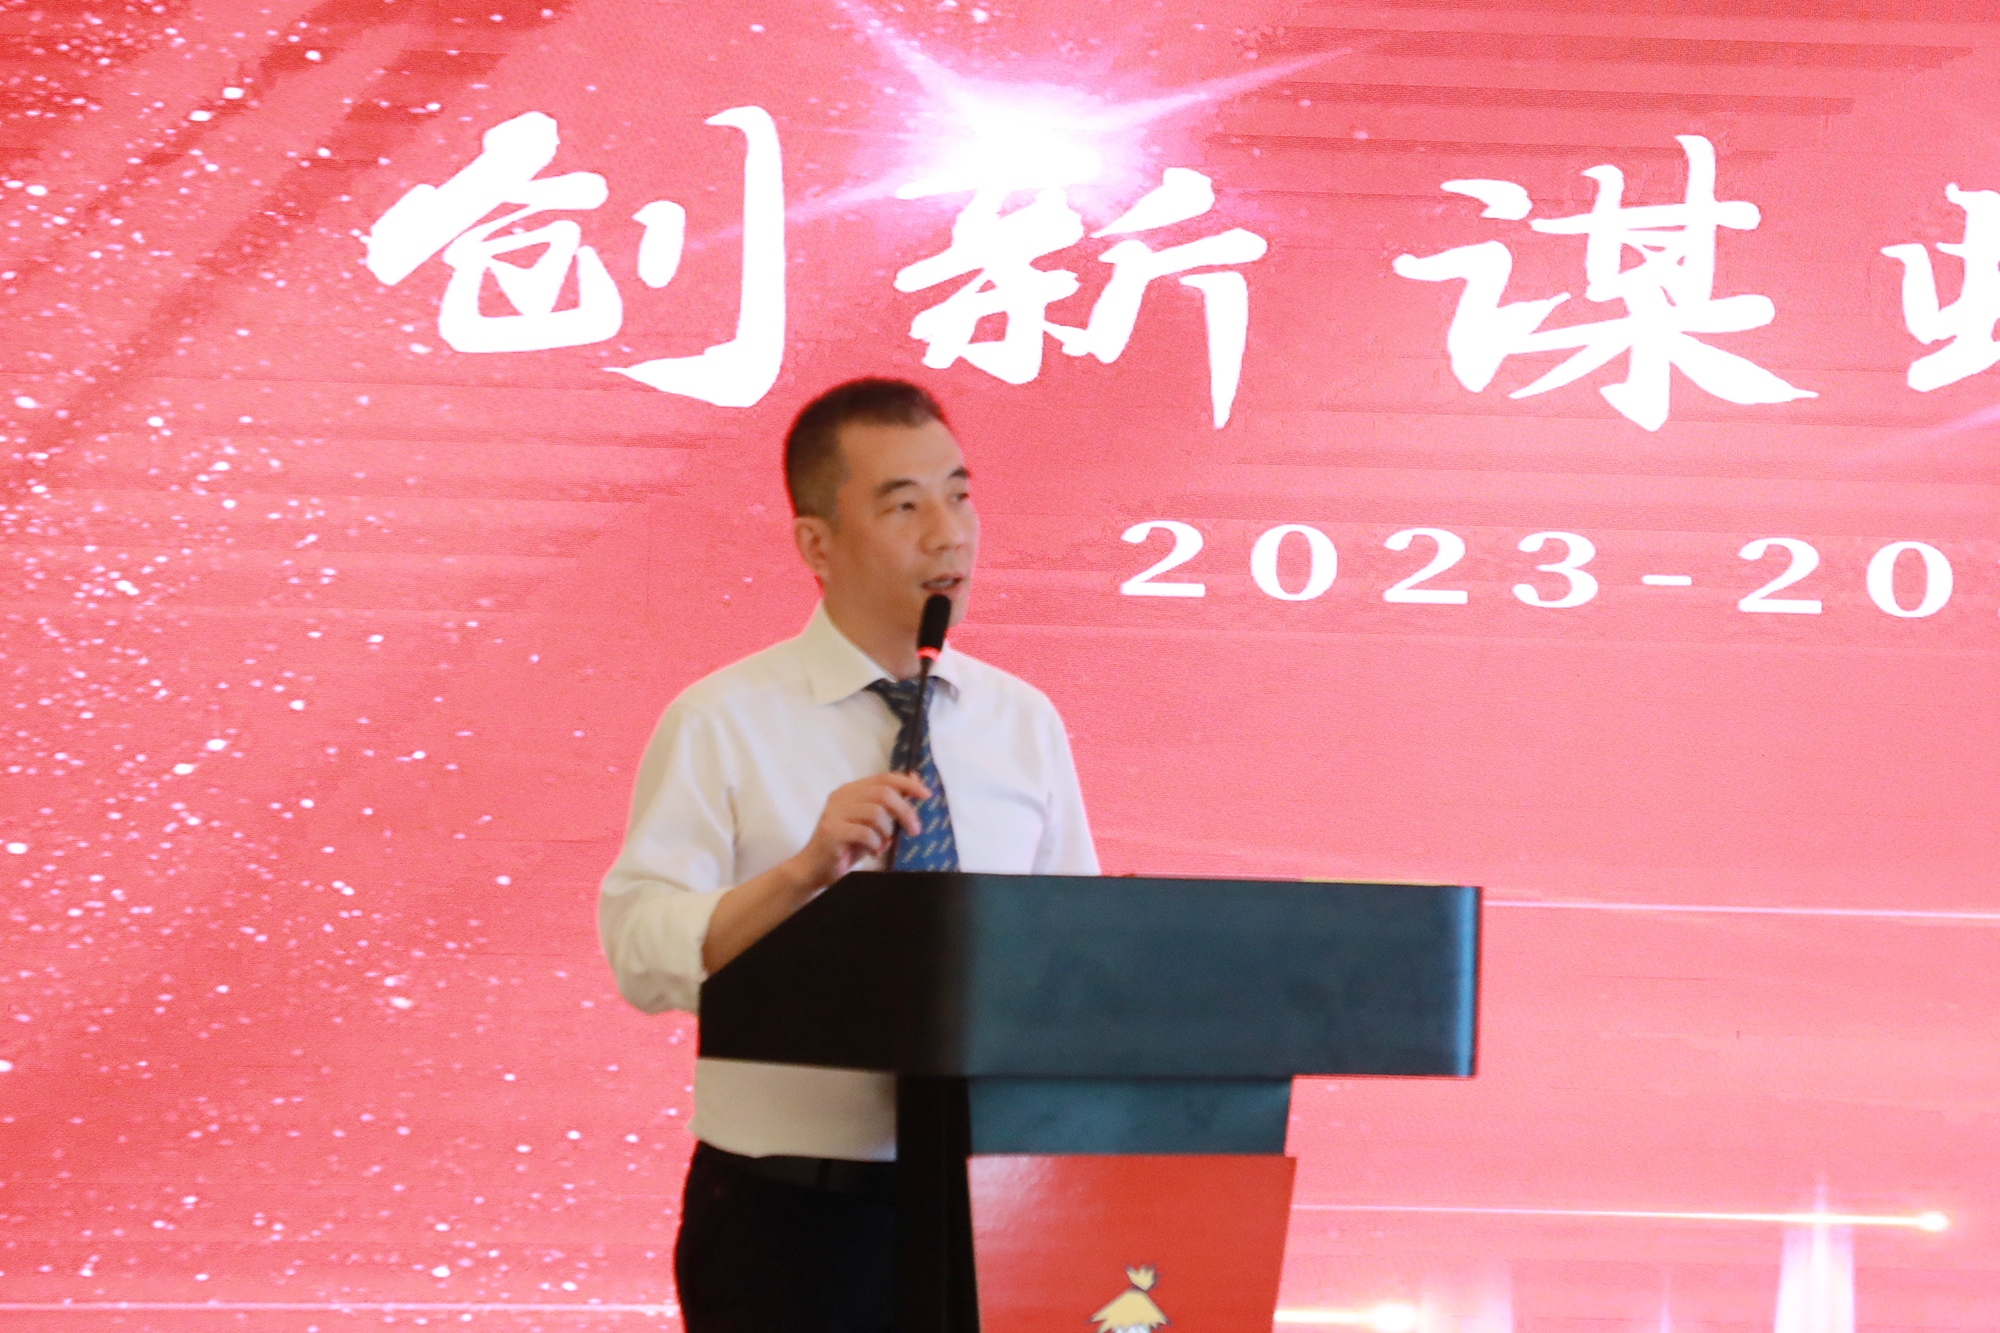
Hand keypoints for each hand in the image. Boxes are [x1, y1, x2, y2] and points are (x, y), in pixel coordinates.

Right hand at [797, 772, 929, 886]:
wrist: (815, 869)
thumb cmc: (847, 846)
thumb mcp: (872, 823)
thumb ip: (889, 803)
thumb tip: (915, 779)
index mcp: (850, 791)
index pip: (884, 778)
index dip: (907, 784)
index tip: (926, 795)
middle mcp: (840, 796)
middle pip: (883, 793)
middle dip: (904, 811)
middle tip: (914, 830)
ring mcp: (834, 812)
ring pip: (875, 812)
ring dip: (886, 831)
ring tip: (882, 845)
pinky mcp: (831, 831)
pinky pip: (865, 832)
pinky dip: (875, 844)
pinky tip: (872, 852)